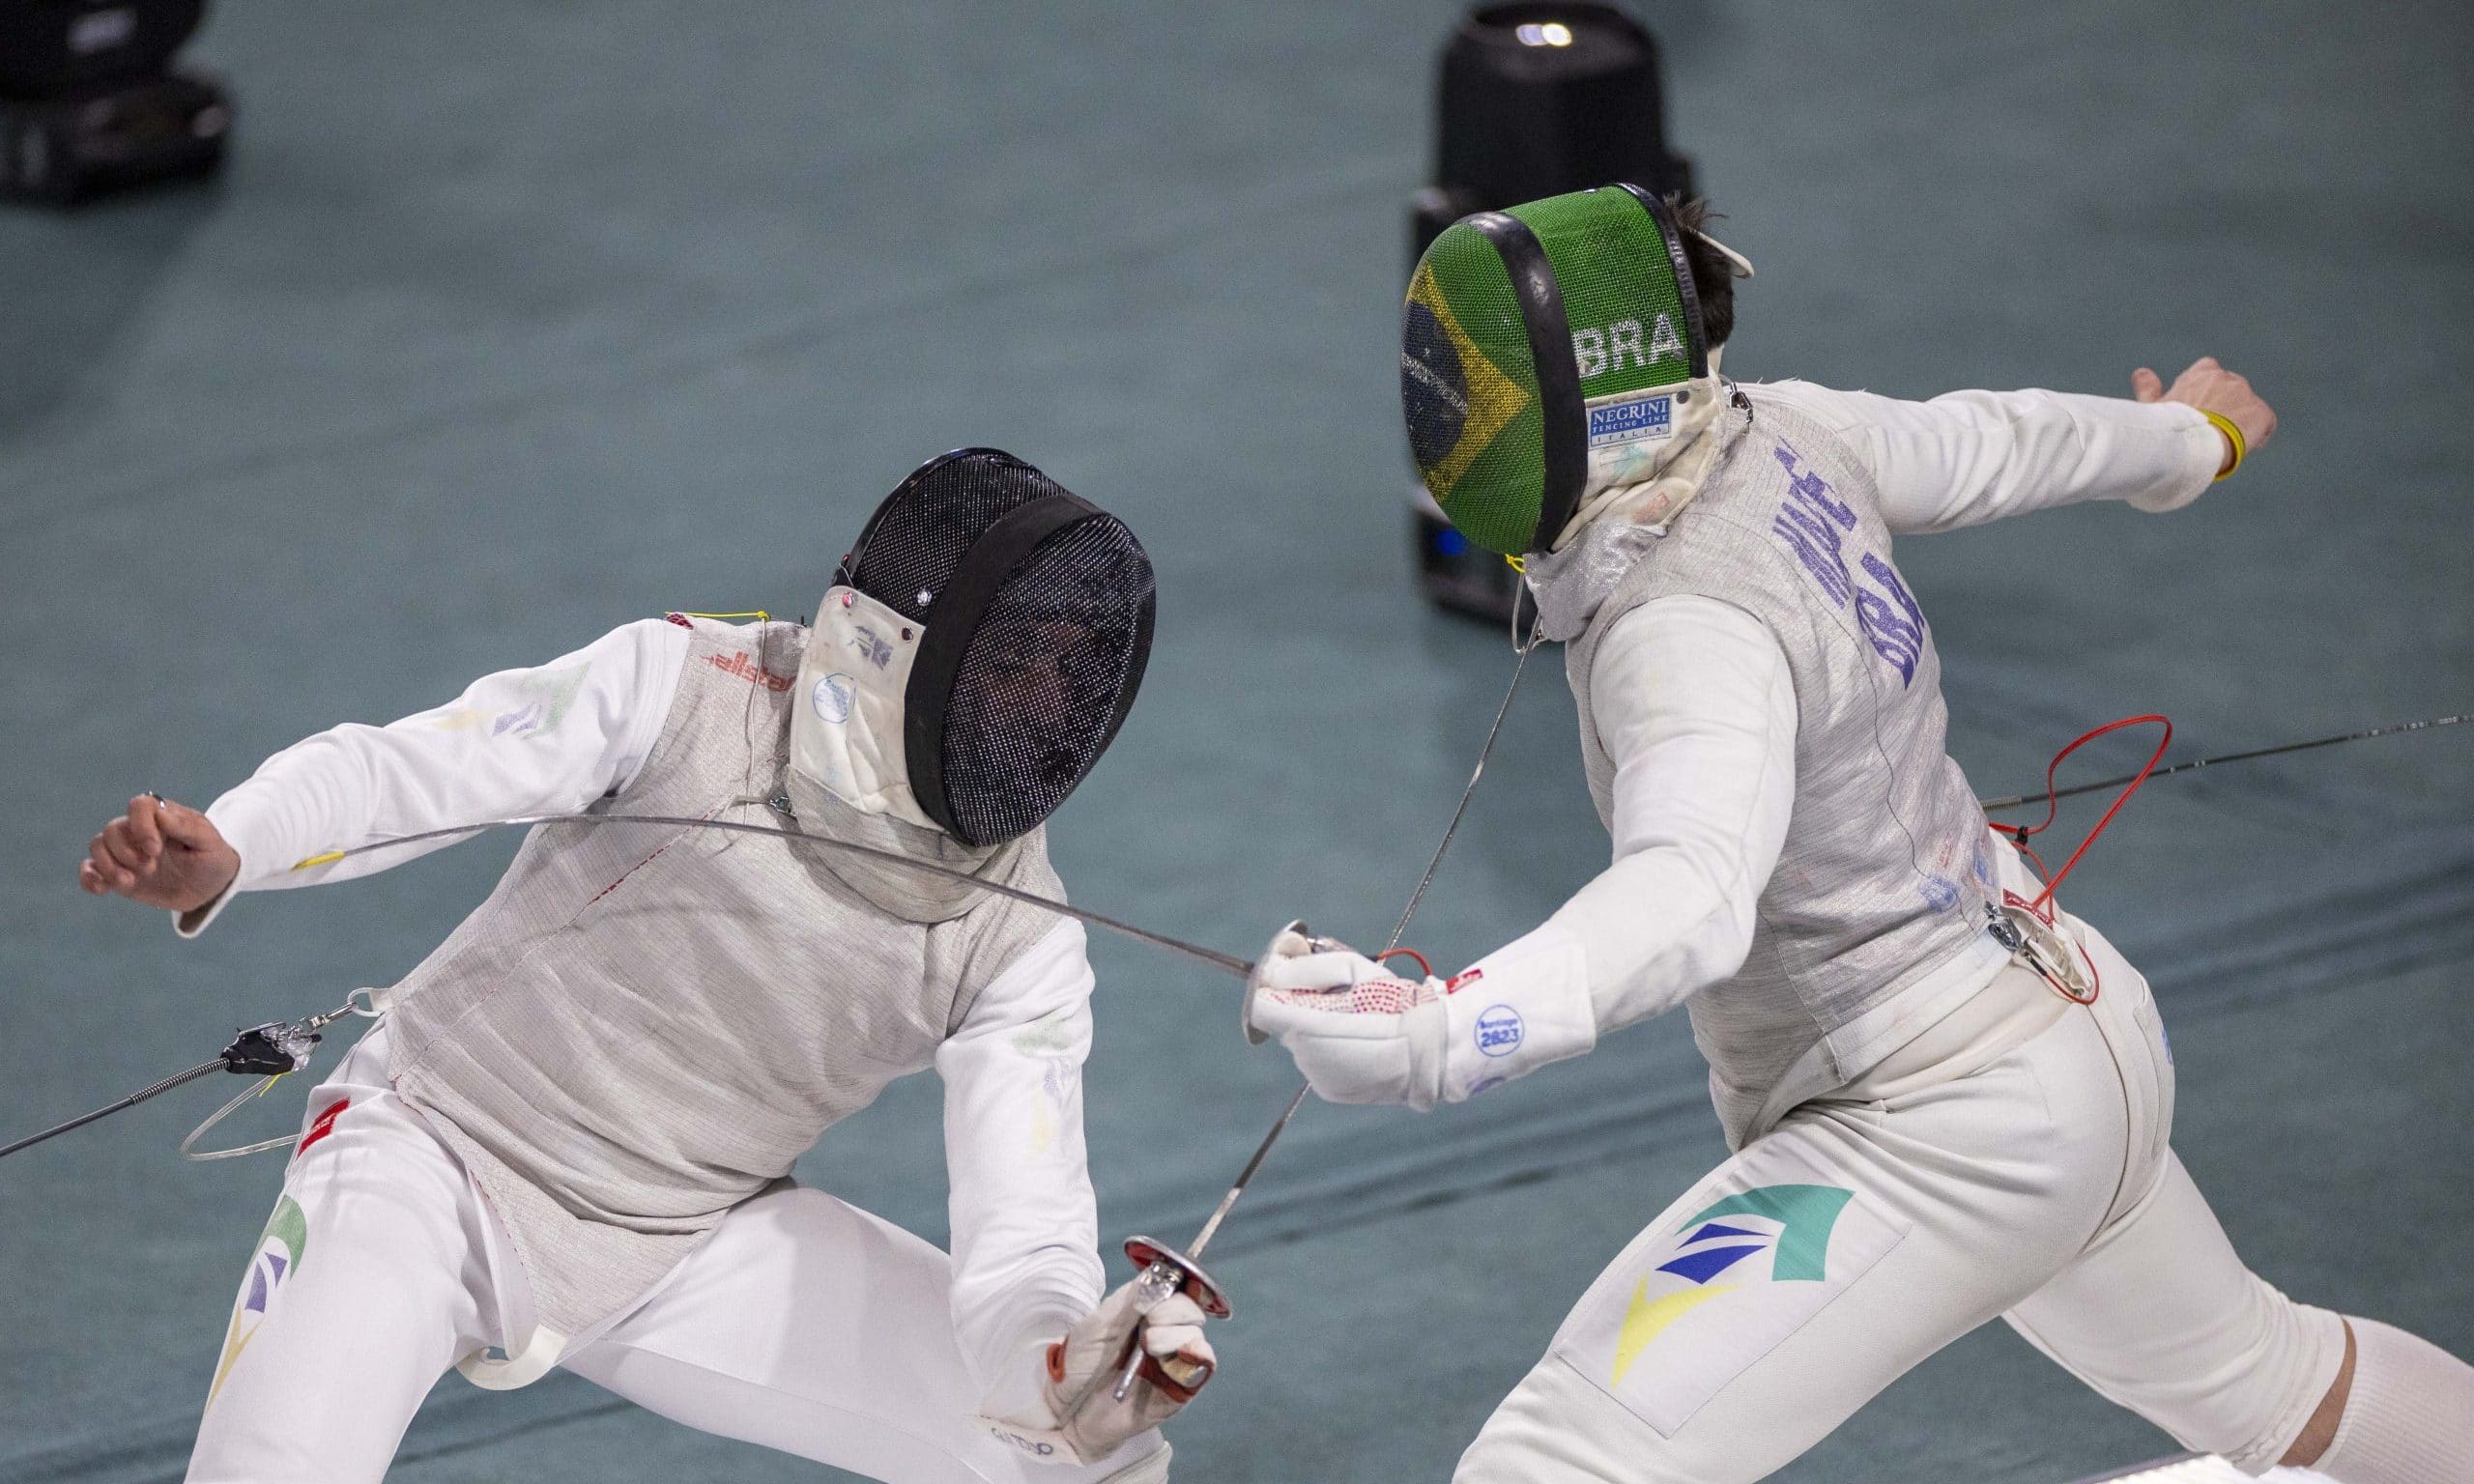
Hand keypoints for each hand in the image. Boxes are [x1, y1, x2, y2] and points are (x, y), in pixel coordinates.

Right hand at [79, 795, 238, 911]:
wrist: (210, 887)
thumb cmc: (212, 857)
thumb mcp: (210, 843)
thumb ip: (187, 827)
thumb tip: (161, 814)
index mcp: (162, 816)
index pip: (140, 806)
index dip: (141, 825)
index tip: (155, 849)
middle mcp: (138, 830)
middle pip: (113, 829)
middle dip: (127, 852)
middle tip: (151, 868)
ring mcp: (125, 852)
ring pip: (98, 846)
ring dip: (108, 865)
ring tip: (129, 882)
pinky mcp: (117, 873)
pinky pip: (91, 869)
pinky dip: (89, 877)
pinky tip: (101, 889)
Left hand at [977, 1279, 1216, 1464]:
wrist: (1068, 1409)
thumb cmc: (1078, 1364)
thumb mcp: (1099, 1323)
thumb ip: (1131, 1299)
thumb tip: (1161, 1272)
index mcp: (1146, 1312)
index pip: (1177, 1288)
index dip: (1174, 1285)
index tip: (1156, 1295)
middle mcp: (1165, 1333)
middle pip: (1191, 1309)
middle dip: (1171, 1312)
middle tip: (1145, 1327)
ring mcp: (1174, 1360)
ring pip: (1197, 1335)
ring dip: (1173, 1336)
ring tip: (1147, 1348)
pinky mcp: (1182, 1388)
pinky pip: (1204, 1366)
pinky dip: (1191, 1357)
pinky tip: (1166, 1361)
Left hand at [1243, 923, 1449, 1108]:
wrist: (1432, 1051)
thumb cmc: (1395, 1003)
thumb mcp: (1353, 970)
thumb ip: (1305, 967)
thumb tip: (1272, 969)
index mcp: (1306, 1026)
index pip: (1260, 1005)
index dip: (1273, 986)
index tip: (1294, 975)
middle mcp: (1305, 1057)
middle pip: (1283, 1022)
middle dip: (1300, 1005)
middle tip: (1338, 995)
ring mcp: (1317, 1077)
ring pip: (1301, 1042)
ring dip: (1317, 1028)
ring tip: (1357, 1020)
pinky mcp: (1331, 1091)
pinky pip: (1318, 1062)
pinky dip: (1331, 1050)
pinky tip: (1361, 1043)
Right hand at [2133, 356, 2274, 473]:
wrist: (2193, 444)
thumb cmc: (2167, 427)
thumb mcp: (2152, 408)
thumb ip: (2149, 389)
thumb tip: (2140, 372)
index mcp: (2202, 373)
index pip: (2208, 371)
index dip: (2205, 389)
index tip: (2198, 407)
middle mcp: (2227, 378)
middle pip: (2231, 390)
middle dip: (2225, 405)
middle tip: (2211, 429)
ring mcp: (2247, 394)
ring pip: (2247, 406)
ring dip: (2240, 419)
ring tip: (2226, 442)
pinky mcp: (2262, 412)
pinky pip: (2265, 423)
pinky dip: (2258, 434)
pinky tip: (2244, 448)